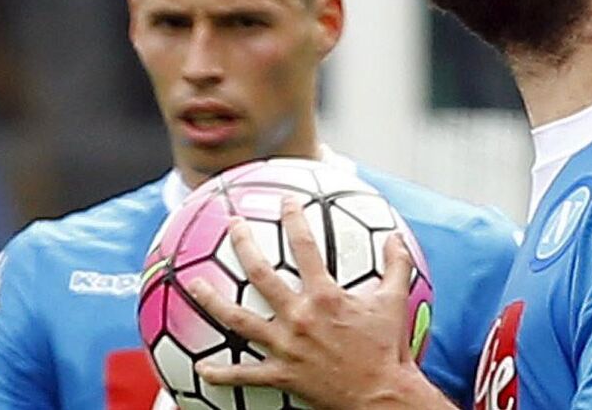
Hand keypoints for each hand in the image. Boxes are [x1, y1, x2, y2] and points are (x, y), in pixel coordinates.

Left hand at [187, 200, 448, 409]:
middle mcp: (299, 317)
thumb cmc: (388, 349)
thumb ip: (396, 266)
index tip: (285, 201)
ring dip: (212, 300)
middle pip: (260, 274)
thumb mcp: (395, 302)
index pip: (305, 248)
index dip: (294, 219)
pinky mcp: (282, 374)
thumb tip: (397, 237)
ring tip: (193, 284)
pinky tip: (201, 370)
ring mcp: (286, 346)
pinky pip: (244, 374)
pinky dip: (221, 374)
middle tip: (233, 225)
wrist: (381, 396)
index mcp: (324, 296)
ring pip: (239, 320)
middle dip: (244, 244)